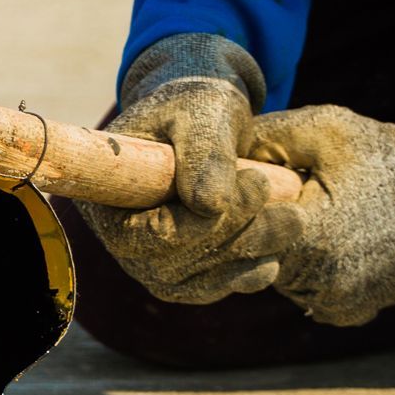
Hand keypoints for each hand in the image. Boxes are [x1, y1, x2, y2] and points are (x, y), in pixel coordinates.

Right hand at [78, 33, 303, 302]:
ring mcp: (147, 261)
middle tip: (276, 196)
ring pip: (193, 281)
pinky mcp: (180, 275)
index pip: (138, 234)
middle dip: (228, 235)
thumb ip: (206, 150)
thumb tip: (208, 206)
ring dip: (244, 254)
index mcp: (104, 196)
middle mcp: (118, 237)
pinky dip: (246, 273)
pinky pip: (210, 287)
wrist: (207, 122)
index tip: (253, 184)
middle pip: (167, 263)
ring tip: (290, 220)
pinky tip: (275, 254)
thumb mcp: (204, 110)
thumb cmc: (196, 107)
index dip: (190, 225)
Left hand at [249, 105, 394, 325]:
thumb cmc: (390, 160)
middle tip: (283, 201)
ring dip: (282, 252)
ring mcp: (328, 302)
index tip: (245, 189)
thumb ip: (263, 139)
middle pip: (250, 257)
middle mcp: (310, 281)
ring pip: (276, 276)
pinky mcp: (345, 312)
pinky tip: (332, 242)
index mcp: (300, 237)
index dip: (234, 207)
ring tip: (315, 217)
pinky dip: (310, 271)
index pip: (233, 229)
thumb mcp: (326, 131)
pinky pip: (306, 292)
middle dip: (256, 230)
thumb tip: (214, 152)